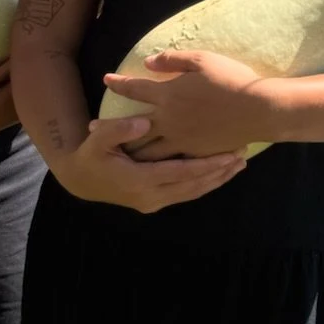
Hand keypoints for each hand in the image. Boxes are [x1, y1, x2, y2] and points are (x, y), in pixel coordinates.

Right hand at [55, 111, 246, 212]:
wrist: (81, 182)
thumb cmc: (91, 155)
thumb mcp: (97, 139)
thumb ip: (119, 129)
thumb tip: (144, 120)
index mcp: (138, 180)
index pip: (180, 172)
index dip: (205, 164)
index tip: (227, 154)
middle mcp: (150, 196)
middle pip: (192, 185)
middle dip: (218, 173)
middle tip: (242, 156)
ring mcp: (153, 203)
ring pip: (192, 192)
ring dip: (216, 180)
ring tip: (239, 165)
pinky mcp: (155, 203)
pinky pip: (185, 194)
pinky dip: (204, 184)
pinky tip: (219, 175)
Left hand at [101, 51, 276, 160]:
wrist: (260, 110)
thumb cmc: (232, 81)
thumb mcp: (203, 60)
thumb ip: (173, 60)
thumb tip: (149, 61)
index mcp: (169, 95)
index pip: (136, 89)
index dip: (119, 83)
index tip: (105, 80)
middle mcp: (169, 121)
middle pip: (133, 126)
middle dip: (111, 127)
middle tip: (92, 129)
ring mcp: (181, 140)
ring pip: (147, 149)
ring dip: (128, 149)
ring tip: (113, 151)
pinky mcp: (195, 154)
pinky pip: (169, 161)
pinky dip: (153, 164)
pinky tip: (145, 166)